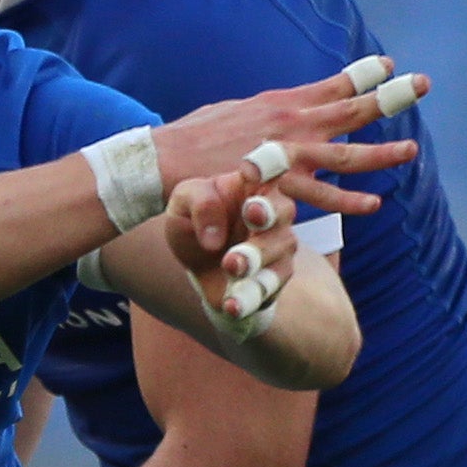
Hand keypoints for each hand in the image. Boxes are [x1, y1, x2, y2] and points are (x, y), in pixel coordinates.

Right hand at [153, 56, 426, 226]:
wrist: (166, 161)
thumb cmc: (196, 136)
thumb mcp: (236, 109)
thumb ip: (266, 111)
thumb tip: (284, 109)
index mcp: (283, 103)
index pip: (333, 84)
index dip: (364, 74)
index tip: (390, 64)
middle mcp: (293, 125)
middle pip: (351, 109)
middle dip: (390, 96)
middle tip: (422, 84)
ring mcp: (289, 157)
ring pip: (346, 155)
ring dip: (381, 153)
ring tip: (411, 153)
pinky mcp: (279, 187)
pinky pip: (321, 197)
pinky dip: (348, 200)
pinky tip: (373, 204)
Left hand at [160, 178, 304, 327]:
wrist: (198, 263)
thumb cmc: (195, 220)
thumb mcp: (184, 201)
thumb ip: (199, 203)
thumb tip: (214, 236)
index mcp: (254, 183)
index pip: (272, 164)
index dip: (270, 161)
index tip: (253, 168)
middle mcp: (274, 212)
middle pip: (282, 209)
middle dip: (268, 214)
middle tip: (252, 215)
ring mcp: (278, 246)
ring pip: (278, 251)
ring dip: (256, 258)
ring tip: (231, 265)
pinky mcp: (273, 279)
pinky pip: (267, 289)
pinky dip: (249, 298)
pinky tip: (232, 305)